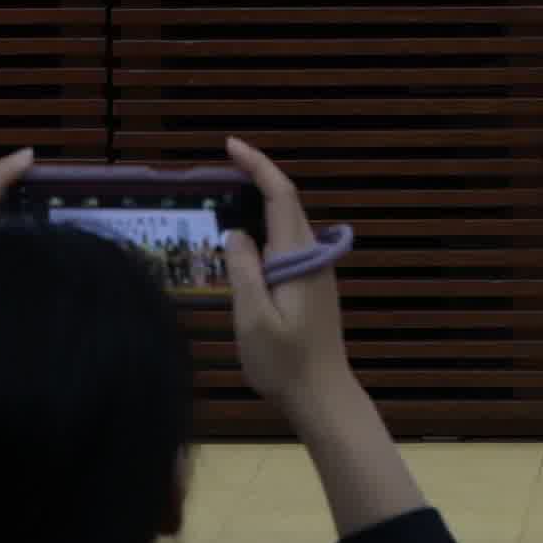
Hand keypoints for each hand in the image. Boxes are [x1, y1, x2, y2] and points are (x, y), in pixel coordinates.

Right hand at [212, 135, 361, 426]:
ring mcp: (315, 272)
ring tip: (223, 200)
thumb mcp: (253, 318)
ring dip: (259, 205)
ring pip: (287, 225)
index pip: (281, 196)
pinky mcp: (312, 287)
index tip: (230, 145)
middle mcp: (311, 257)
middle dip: (255, 178)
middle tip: (219, 170)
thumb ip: (243, 271)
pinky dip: (264, 230)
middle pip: (286, 204)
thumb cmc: (285, 363)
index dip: (258, 165)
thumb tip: (235, 232)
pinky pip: (286, 245)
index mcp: (298, 258)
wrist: (323, 397)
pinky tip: (243, 243)